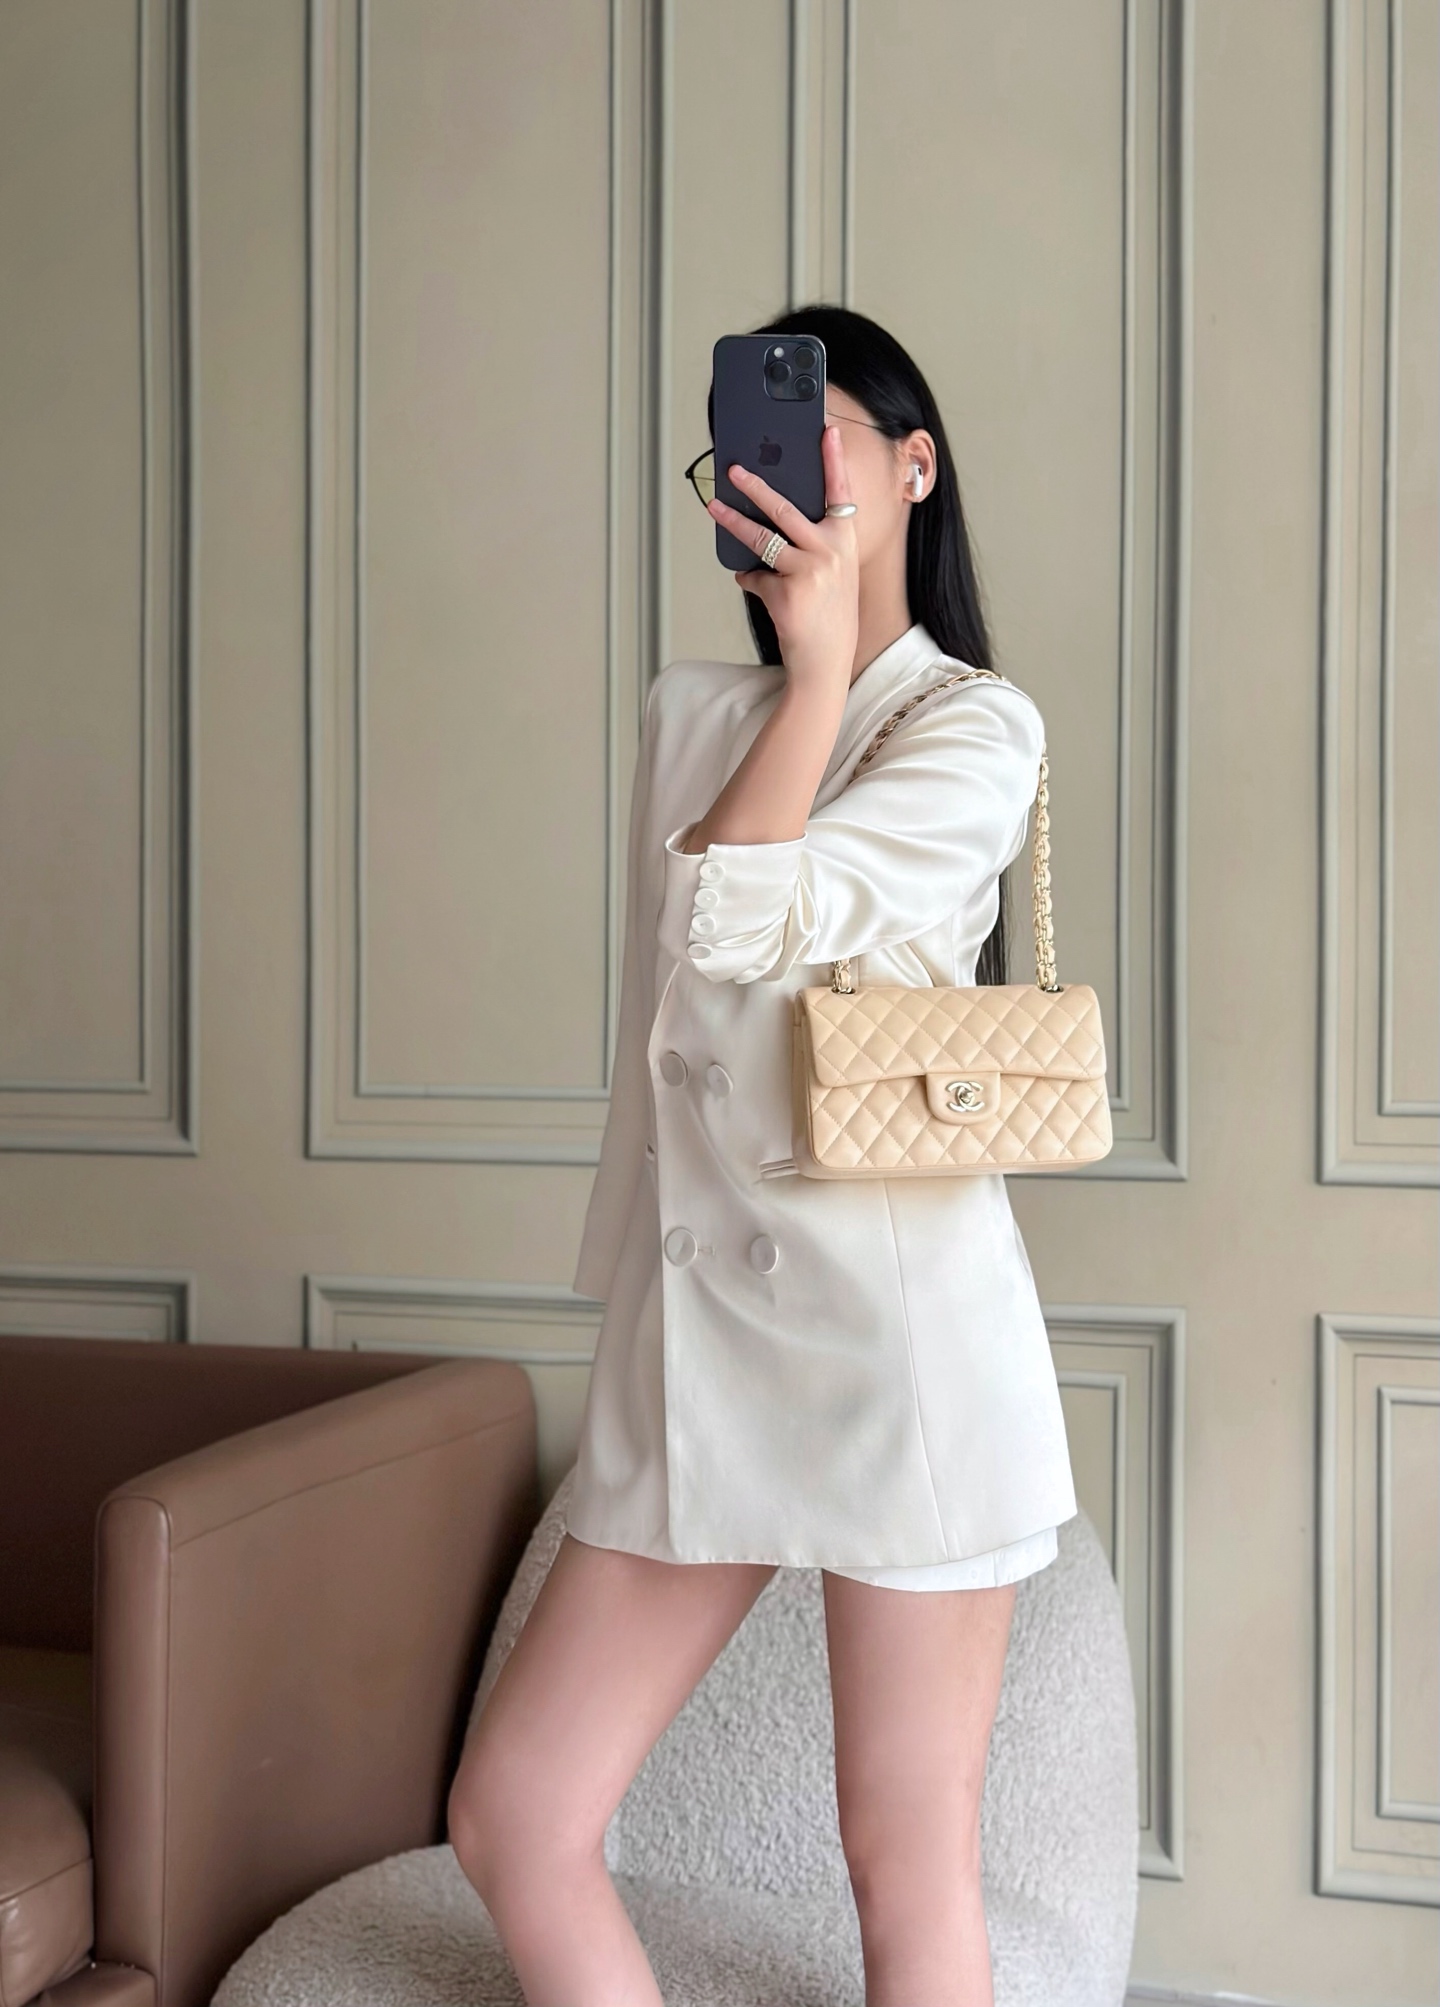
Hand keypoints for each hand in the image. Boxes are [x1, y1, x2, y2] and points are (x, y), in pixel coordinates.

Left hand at [706, 424, 858, 698]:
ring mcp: (810, 571)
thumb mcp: (831, 574)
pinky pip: (754, 576)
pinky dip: (749, 580)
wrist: (826, 663)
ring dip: (733, 522)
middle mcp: (832, 552)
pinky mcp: (787, 592)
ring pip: (762, 538)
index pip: (840, 494)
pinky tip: (753, 585)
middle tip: (734, 470)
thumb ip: (810, 547)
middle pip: (786, 509)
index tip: (825, 430)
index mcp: (846, 542)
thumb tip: (766, 527)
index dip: (833, 461)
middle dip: (755, 486)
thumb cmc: (828, 616)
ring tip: (714, 508)